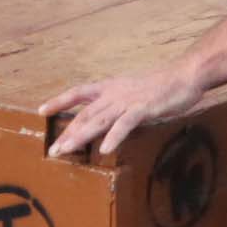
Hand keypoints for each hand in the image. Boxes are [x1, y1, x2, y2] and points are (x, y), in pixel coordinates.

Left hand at [41, 59, 208, 162]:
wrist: (185, 75)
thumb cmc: (162, 86)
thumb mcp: (134, 92)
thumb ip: (120, 104)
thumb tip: (110, 118)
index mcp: (111, 87)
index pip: (78, 92)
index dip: (59, 101)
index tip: (41, 110)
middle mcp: (114, 93)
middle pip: (84, 114)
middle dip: (67, 132)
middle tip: (52, 150)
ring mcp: (127, 101)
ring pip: (98, 120)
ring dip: (81, 136)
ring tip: (66, 150)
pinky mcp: (142, 108)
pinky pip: (124, 125)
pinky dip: (114, 137)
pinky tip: (105, 150)